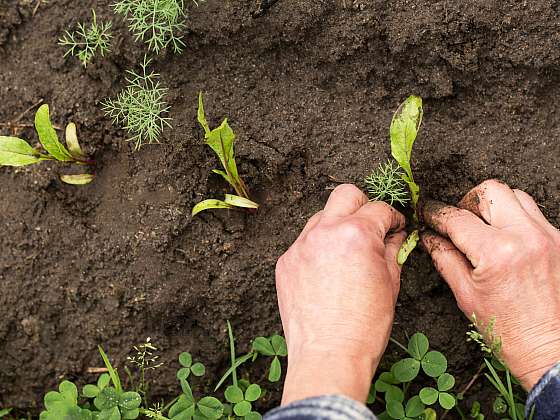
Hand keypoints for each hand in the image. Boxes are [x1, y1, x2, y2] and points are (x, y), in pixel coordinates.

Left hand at [276, 184, 405, 404]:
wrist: (328, 356)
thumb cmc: (364, 326)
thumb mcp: (390, 283)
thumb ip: (391, 250)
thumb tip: (393, 235)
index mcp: (357, 234)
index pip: (379, 208)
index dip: (393, 218)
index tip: (394, 227)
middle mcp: (325, 232)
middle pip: (345, 194)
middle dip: (363, 205)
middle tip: (370, 226)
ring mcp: (300, 246)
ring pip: (321, 217)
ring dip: (337, 226)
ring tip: (346, 253)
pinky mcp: (285, 262)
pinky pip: (304, 242)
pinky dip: (318, 248)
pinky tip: (326, 272)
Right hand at [422, 179, 559, 389]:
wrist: (550, 350)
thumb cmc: (507, 330)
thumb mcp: (465, 294)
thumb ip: (444, 257)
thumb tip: (428, 236)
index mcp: (496, 252)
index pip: (457, 218)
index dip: (435, 213)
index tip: (426, 212)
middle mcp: (525, 236)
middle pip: (489, 191)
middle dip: (467, 202)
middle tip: (460, 222)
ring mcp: (548, 236)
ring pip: (515, 195)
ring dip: (494, 206)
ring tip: (485, 229)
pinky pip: (534, 214)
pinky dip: (515, 220)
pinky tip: (506, 242)